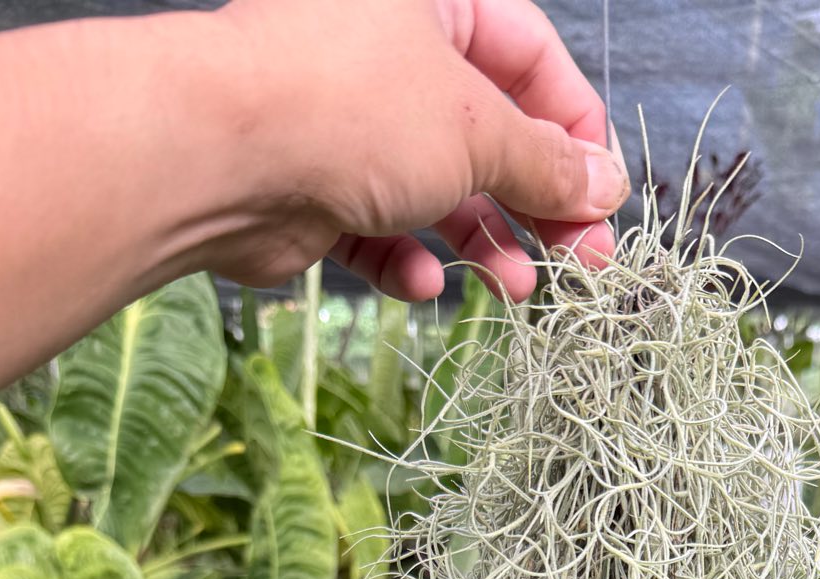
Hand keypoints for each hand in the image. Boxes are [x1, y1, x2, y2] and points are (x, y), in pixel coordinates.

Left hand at [206, 0, 627, 299]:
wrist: (217, 155)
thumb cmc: (345, 107)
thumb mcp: (475, 132)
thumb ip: (545, 164)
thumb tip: (601, 186)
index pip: (530, 56)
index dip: (575, 130)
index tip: (603, 198)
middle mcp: (385, 49)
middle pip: (487, 130)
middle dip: (535, 202)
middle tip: (582, 262)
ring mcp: (345, 118)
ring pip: (435, 185)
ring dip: (481, 243)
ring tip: (516, 288)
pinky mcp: (311, 184)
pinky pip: (376, 225)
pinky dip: (405, 257)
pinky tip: (423, 284)